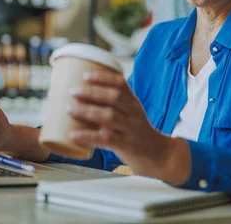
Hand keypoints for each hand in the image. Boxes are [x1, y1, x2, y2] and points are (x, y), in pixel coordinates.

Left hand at [69, 71, 189, 181]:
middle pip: (114, 97)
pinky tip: (73, 135)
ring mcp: (131, 130)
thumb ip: (113, 107)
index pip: (121, 84)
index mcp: (133, 103)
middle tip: (73, 91)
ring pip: (110, 116)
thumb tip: (81, 100)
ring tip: (70, 109)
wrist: (160, 156)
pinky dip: (88, 136)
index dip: (103, 78)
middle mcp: (134, 114)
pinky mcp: (127, 146)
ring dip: (88, 111)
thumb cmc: (138, 134)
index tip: (86, 76)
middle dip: (92, 92)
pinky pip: (106, 139)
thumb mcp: (131, 115)